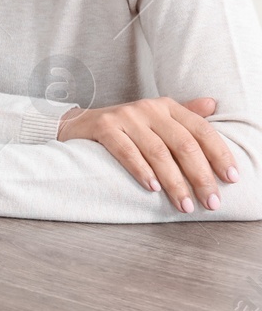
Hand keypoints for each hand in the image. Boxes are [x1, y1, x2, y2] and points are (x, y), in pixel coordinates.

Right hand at [57, 96, 236, 212]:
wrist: (79, 124)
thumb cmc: (126, 127)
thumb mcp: (157, 118)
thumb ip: (184, 114)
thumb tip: (213, 105)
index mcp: (167, 106)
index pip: (201, 130)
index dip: (219, 154)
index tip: (232, 179)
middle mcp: (148, 108)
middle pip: (183, 144)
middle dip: (200, 176)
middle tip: (211, 202)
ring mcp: (125, 116)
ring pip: (158, 152)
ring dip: (174, 182)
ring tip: (185, 205)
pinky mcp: (104, 126)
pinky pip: (126, 151)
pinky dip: (141, 170)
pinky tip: (152, 188)